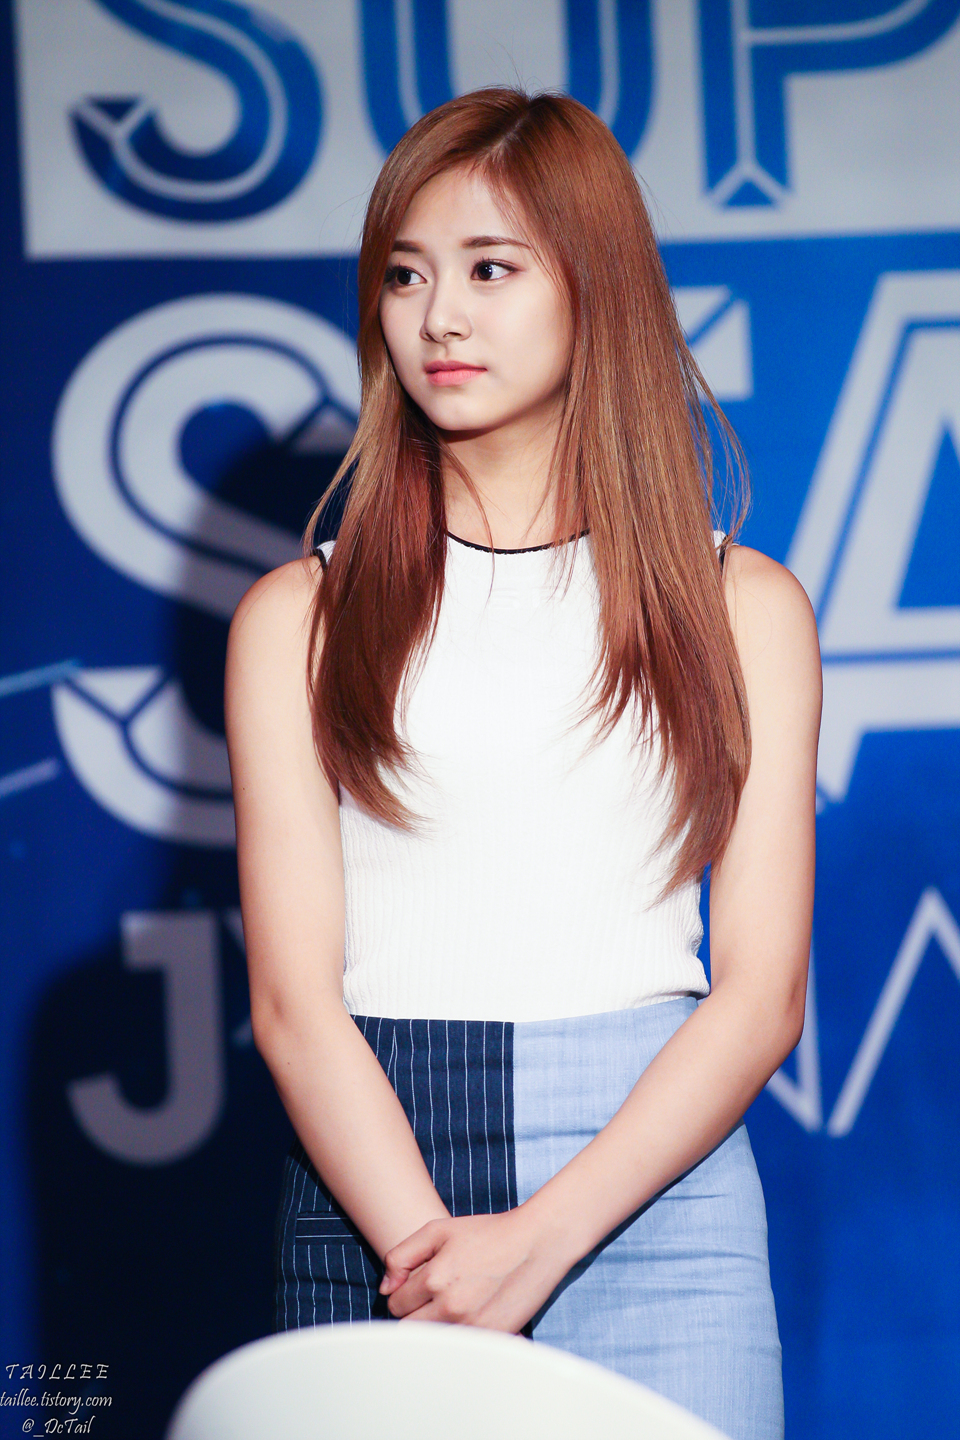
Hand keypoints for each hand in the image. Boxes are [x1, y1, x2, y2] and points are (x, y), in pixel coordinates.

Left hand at [379, 1208, 568, 1331]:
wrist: (536, 1243)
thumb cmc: (487, 1233)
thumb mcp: (438, 1230)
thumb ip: (402, 1255)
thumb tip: (385, 1289)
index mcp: (434, 1279)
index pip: (395, 1304)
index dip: (403, 1294)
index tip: (417, 1287)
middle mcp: (450, 1307)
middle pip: (408, 1330)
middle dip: (413, 1315)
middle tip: (430, 1300)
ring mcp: (472, 1327)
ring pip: (432, 1343)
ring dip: (434, 1329)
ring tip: (450, 1307)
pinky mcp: (492, 1338)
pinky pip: (460, 1350)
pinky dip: (458, 1338)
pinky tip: (468, 1317)